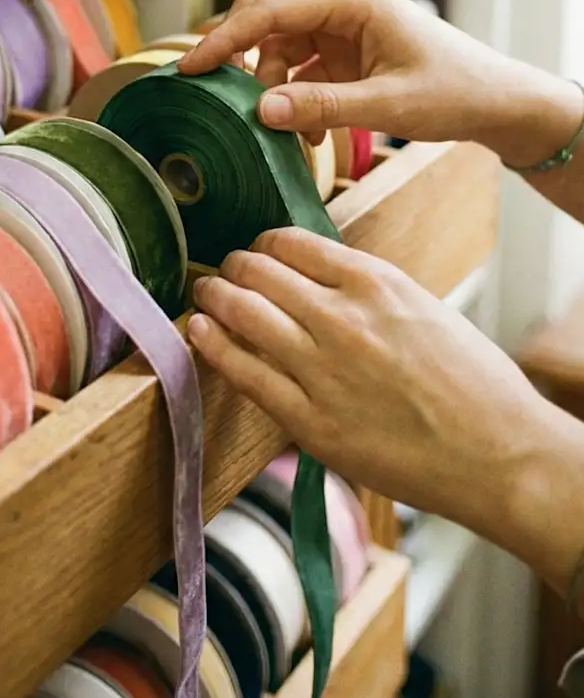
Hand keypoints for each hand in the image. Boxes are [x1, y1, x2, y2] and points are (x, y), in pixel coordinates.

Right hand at [179, 0, 580, 168]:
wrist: (489, 100)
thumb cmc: (451, 92)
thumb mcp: (386, 105)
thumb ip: (321, 107)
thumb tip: (259, 110)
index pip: (269, 7)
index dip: (225, 37)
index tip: (190, 68)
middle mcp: (340, 0)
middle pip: (263, 8)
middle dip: (236, 49)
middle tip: (211, 90)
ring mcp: (339, 22)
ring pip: (275, 39)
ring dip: (267, 81)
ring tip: (281, 125)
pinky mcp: (340, 47)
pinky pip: (295, 63)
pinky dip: (288, 93)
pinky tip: (303, 127)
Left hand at [187, 227, 583, 591]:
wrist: (498, 454)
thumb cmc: (474, 384)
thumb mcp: (424, 309)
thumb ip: (368, 292)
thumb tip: (320, 282)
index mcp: (376, 281)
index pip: (293, 243)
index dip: (264, 244)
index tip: (258, 252)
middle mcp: (343, 316)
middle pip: (259, 271)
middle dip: (234, 266)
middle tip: (225, 271)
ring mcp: (322, 369)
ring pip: (243, 313)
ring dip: (214, 296)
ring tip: (204, 293)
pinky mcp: (310, 420)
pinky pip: (244, 372)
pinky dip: (212, 344)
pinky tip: (198, 330)